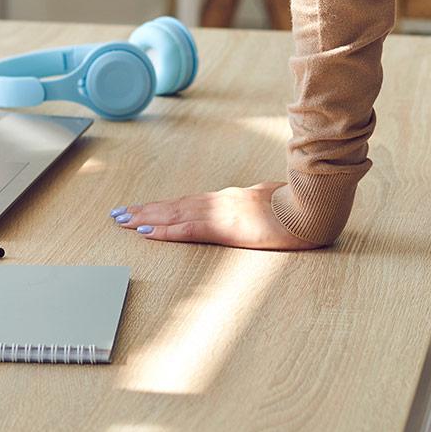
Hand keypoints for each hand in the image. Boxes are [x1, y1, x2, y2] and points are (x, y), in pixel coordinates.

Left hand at [109, 181, 323, 249]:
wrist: (312, 208)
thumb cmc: (298, 208)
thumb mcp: (273, 204)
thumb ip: (259, 204)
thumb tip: (256, 205)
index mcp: (231, 199)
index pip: (189, 203)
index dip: (164, 206)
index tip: (142, 209)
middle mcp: (220, 202)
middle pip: (174, 206)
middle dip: (145, 210)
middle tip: (118, 214)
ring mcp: (222, 212)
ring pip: (175, 214)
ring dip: (146, 218)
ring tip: (123, 221)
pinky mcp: (226, 226)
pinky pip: (189, 229)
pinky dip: (165, 230)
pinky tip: (148, 232)